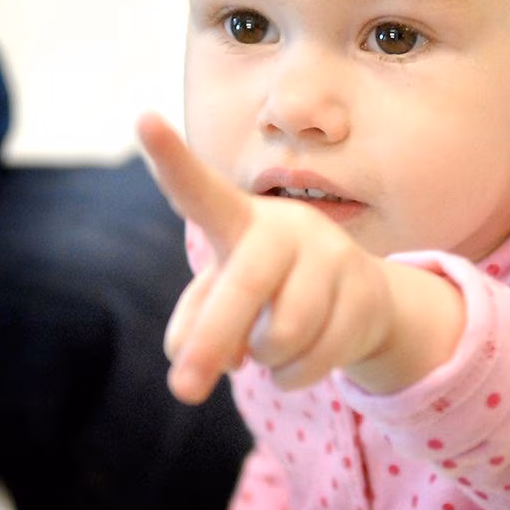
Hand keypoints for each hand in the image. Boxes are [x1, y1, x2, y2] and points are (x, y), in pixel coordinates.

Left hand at [136, 114, 464, 404]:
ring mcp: (333, 257)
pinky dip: (292, 376)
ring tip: (271, 344)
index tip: (143, 118)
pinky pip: (313, 360)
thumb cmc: (271, 291)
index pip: (201, 191)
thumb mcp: (224, 300)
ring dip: (266, 357)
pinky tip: (297, 359)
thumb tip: (207, 359)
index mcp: (242, 220)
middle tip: (184, 391)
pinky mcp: (366, 293)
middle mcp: (288, 228)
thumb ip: (197, 323)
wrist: (357, 299)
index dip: (172, 159)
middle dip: (213, 338)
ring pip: (283, 333)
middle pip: (244, 284)